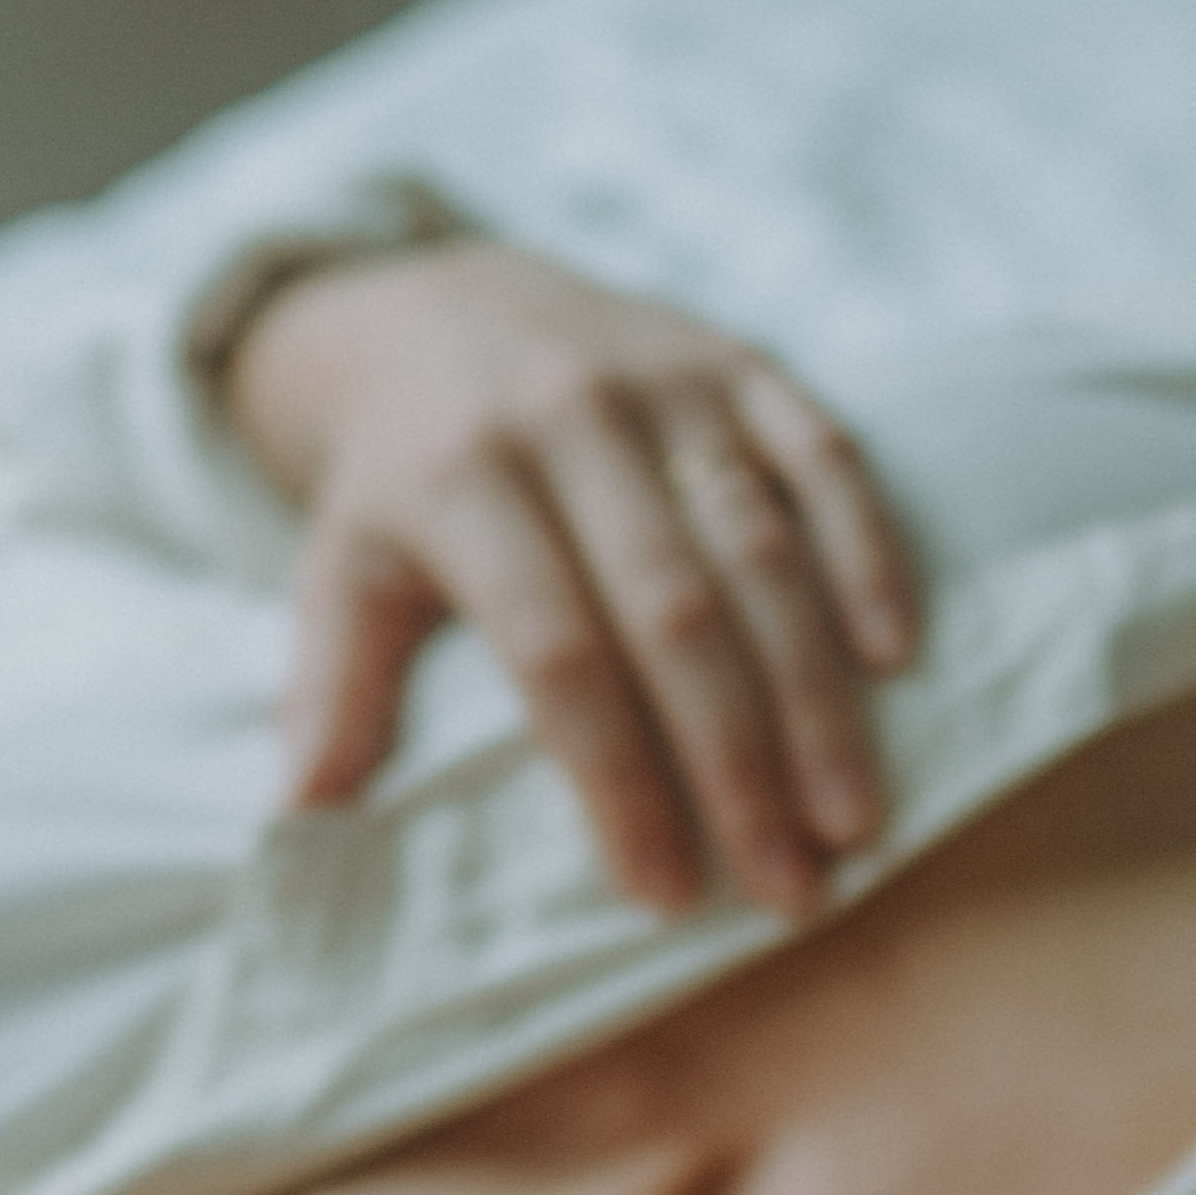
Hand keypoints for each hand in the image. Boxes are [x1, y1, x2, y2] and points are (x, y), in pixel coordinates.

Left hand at [233, 237, 918, 917]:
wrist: (442, 300)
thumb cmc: (401, 479)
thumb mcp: (338, 568)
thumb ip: (331, 686)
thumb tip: (300, 818)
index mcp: (460, 479)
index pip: (555, 653)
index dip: (616, 779)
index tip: (663, 893)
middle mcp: (567, 420)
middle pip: (673, 614)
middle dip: (739, 763)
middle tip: (791, 887)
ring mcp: (665, 383)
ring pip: (762, 548)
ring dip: (816, 693)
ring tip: (851, 817)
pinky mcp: (739, 360)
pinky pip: (823, 454)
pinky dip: (865, 551)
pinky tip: (895, 656)